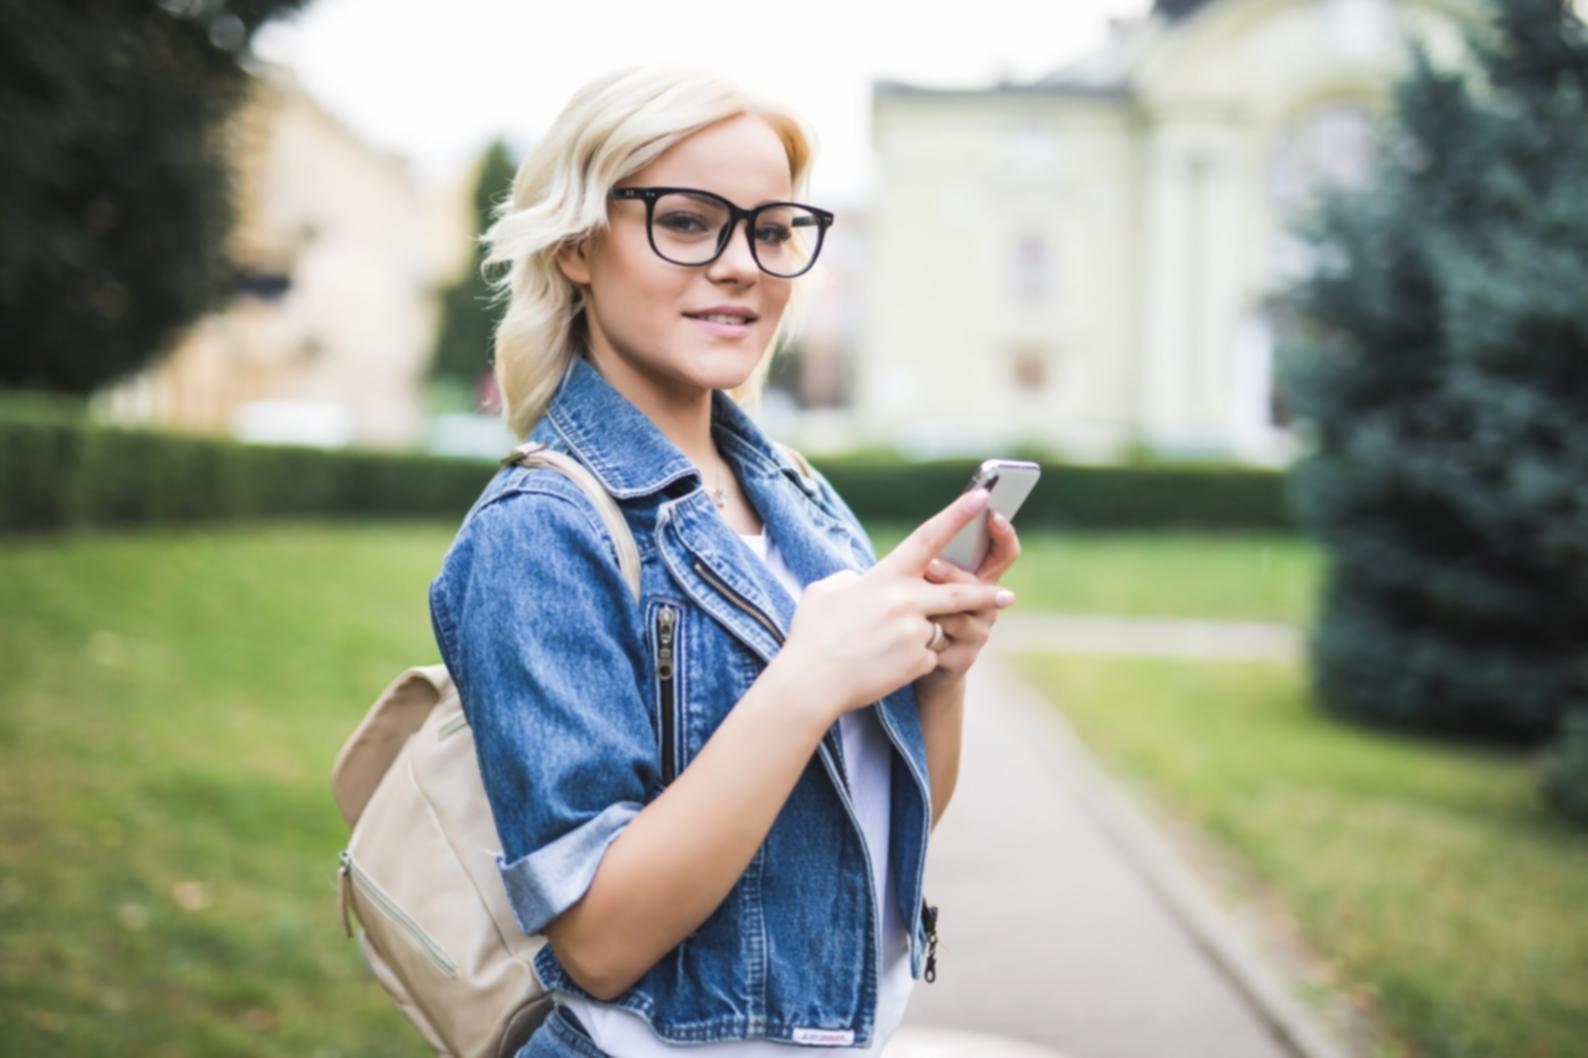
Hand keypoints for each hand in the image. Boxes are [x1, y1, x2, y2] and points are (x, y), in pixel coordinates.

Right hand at [774, 487, 1016, 722]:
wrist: (811, 682)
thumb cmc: (812, 634)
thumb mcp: (825, 592)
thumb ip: (851, 581)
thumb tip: (860, 581)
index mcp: (885, 577)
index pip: (928, 537)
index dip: (957, 515)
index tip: (981, 497)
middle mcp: (906, 601)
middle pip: (959, 593)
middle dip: (986, 594)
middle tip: (1007, 595)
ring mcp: (915, 632)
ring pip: (936, 630)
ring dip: (919, 639)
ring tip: (886, 649)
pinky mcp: (919, 662)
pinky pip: (926, 658)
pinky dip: (909, 663)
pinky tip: (882, 669)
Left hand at [915, 500, 1021, 697]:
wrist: (914, 662)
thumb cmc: (920, 612)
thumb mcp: (927, 584)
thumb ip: (934, 566)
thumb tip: (928, 558)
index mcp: (980, 578)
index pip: (1004, 552)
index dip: (1004, 533)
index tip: (994, 513)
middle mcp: (987, 604)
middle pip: (978, 584)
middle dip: (952, 575)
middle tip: (930, 567)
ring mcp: (979, 632)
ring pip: (958, 615)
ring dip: (930, 611)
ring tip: (907, 608)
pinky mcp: (964, 658)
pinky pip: (943, 642)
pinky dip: (921, 638)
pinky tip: (904, 639)